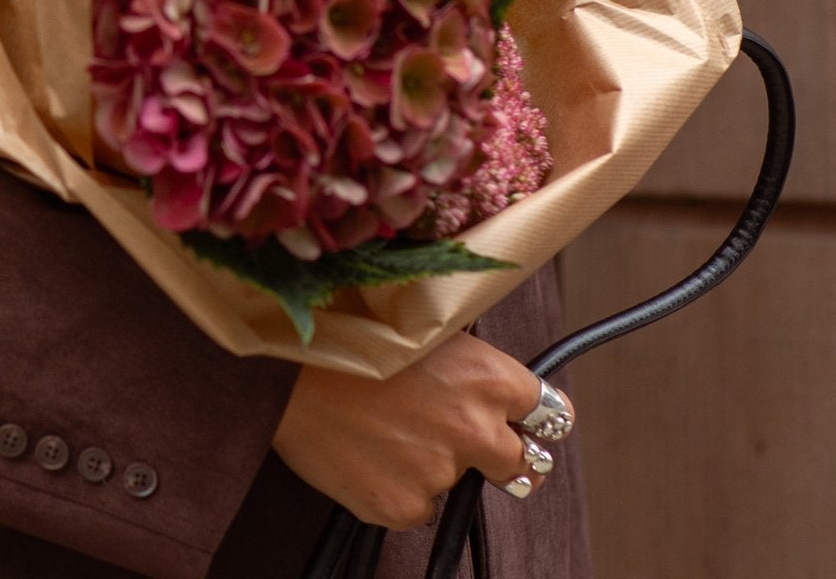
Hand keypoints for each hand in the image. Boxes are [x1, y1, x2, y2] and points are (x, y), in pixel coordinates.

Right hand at [270, 332, 552, 530]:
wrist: (286, 370)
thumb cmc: (348, 334)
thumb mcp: (422, 328)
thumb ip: (467, 365)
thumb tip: (486, 385)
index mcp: (488, 377)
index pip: (550, 413)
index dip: (529, 415)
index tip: (520, 420)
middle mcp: (476, 429)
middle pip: (525, 464)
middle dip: (502, 454)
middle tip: (462, 437)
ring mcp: (442, 474)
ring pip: (458, 483)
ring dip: (435, 465)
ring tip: (387, 429)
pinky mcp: (404, 507)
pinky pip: (416, 506)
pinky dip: (397, 486)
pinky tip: (366, 450)